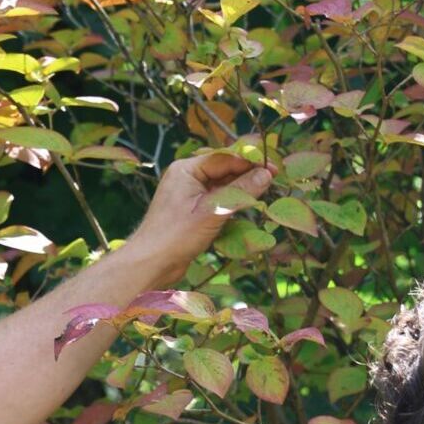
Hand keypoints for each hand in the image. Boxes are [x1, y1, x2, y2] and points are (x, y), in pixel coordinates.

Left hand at [131, 151, 274, 272]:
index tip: (274, 167)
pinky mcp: (190, 213)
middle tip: (274, 180)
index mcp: (186, 169)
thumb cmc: (176, 236)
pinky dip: (229, 205)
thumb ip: (240, 192)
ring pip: (220, 187)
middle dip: (247, 176)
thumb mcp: (213, 211)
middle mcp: (185, 178)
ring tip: (264, 194)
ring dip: (240, 192)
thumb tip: (266, 175)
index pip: (224, 158)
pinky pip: (214, 202)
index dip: (250, 161)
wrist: (150, 264)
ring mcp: (187, 195)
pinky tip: (245, 210)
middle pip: (223, 171)